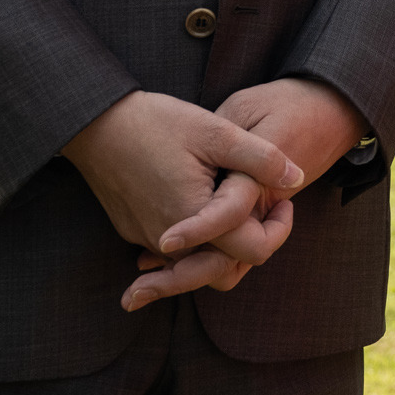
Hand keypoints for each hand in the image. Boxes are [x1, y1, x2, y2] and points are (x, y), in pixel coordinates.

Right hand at [118, 78, 367, 308]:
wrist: (96, 123)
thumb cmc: (158, 123)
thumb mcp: (217, 132)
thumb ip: (260, 158)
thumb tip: (298, 177)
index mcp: (197, 220)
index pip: (253, 252)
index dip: (278, 230)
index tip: (284, 201)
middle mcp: (170, 243)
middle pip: (224, 271)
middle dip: (253, 246)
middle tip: (267, 210)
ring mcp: (147, 240)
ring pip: (197, 265)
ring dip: (222, 246)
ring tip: (240, 208)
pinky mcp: (134, 231)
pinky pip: (173, 253)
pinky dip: (194, 242)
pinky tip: (205, 211)